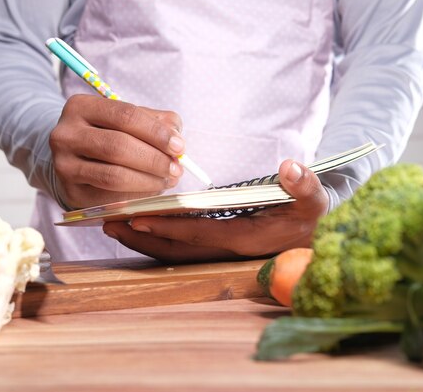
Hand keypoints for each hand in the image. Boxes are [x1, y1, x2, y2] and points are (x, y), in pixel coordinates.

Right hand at [49, 95, 184, 208]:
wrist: (75, 159)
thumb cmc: (108, 134)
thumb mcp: (127, 120)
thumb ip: (154, 121)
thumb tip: (176, 137)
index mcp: (81, 107)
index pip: (125, 115)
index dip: (156, 132)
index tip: (179, 146)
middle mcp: (65, 134)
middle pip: (118, 146)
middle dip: (154, 159)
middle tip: (176, 168)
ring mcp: (64, 165)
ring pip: (114, 175)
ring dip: (149, 180)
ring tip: (167, 180)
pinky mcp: (71, 191)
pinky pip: (110, 197)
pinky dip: (137, 195)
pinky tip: (151, 191)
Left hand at [102, 160, 329, 262]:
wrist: (311, 236)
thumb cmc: (308, 215)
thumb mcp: (313, 199)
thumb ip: (304, 185)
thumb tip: (290, 168)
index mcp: (246, 239)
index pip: (200, 233)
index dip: (169, 226)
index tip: (139, 215)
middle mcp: (227, 252)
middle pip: (177, 250)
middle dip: (143, 237)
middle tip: (109, 222)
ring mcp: (220, 254)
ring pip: (175, 253)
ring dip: (144, 240)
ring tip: (113, 225)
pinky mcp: (216, 250)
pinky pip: (181, 249)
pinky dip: (156, 240)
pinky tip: (137, 228)